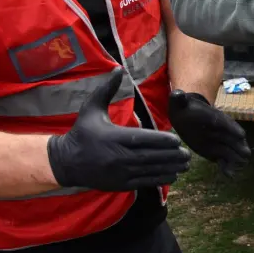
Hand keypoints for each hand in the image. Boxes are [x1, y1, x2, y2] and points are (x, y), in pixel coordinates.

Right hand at [48, 71, 190, 191]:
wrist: (66, 162)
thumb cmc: (82, 132)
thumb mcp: (91, 109)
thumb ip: (107, 89)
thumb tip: (119, 68)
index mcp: (113, 137)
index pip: (143, 139)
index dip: (161, 140)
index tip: (177, 140)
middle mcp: (118, 156)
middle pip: (151, 156)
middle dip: (171, 156)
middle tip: (188, 153)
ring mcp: (119, 172)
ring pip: (150, 170)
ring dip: (170, 168)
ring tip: (186, 164)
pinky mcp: (120, 184)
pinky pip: (144, 182)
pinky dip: (160, 179)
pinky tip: (173, 175)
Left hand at [168, 90, 251, 176]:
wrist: (186, 116)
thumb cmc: (184, 108)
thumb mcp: (179, 102)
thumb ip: (178, 99)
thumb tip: (176, 93)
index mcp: (214, 118)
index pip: (225, 122)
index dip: (232, 128)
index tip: (240, 135)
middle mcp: (221, 131)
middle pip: (234, 139)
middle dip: (239, 146)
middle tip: (243, 155)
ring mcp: (219, 142)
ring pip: (231, 152)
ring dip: (234, 160)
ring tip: (234, 169)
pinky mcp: (215, 152)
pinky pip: (224, 160)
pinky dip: (227, 167)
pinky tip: (228, 174)